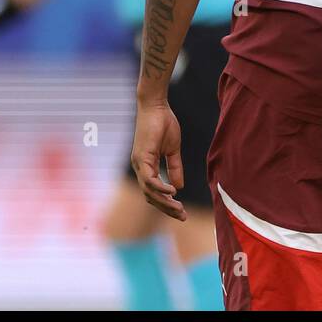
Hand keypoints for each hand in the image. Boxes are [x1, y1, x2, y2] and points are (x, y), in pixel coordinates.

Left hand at [130, 101, 186, 220]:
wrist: (156, 106)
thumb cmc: (164, 123)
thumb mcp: (172, 149)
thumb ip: (174, 167)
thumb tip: (179, 186)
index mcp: (146, 166)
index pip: (154, 192)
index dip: (167, 203)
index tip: (181, 212)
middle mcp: (139, 167)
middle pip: (150, 196)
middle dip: (166, 208)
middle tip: (182, 216)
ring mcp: (139, 163)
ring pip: (149, 191)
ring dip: (164, 202)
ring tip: (179, 208)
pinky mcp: (141, 157)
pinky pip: (149, 179)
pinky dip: (160, 188)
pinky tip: (173, 192)